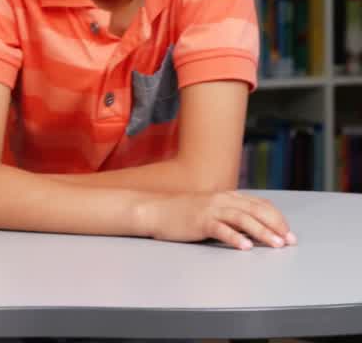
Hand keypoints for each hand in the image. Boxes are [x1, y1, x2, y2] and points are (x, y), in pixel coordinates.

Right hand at [136, 190, 296, 249]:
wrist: (153, 210)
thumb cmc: (181, 213)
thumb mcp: (209, 209)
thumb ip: (229, 214)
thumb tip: (252, 228)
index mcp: (226, 196)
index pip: (260, 204)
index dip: (277, 218)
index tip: (288, 232)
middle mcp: (221, 200)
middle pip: (256, 210)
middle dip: (276, 226)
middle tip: (289, 240)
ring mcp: (210, 210)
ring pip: (243, 219)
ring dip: (262, 232)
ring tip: (275, 244)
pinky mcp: (199, 221)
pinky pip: (221, 229)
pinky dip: (235, 238)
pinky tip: (245, 247)